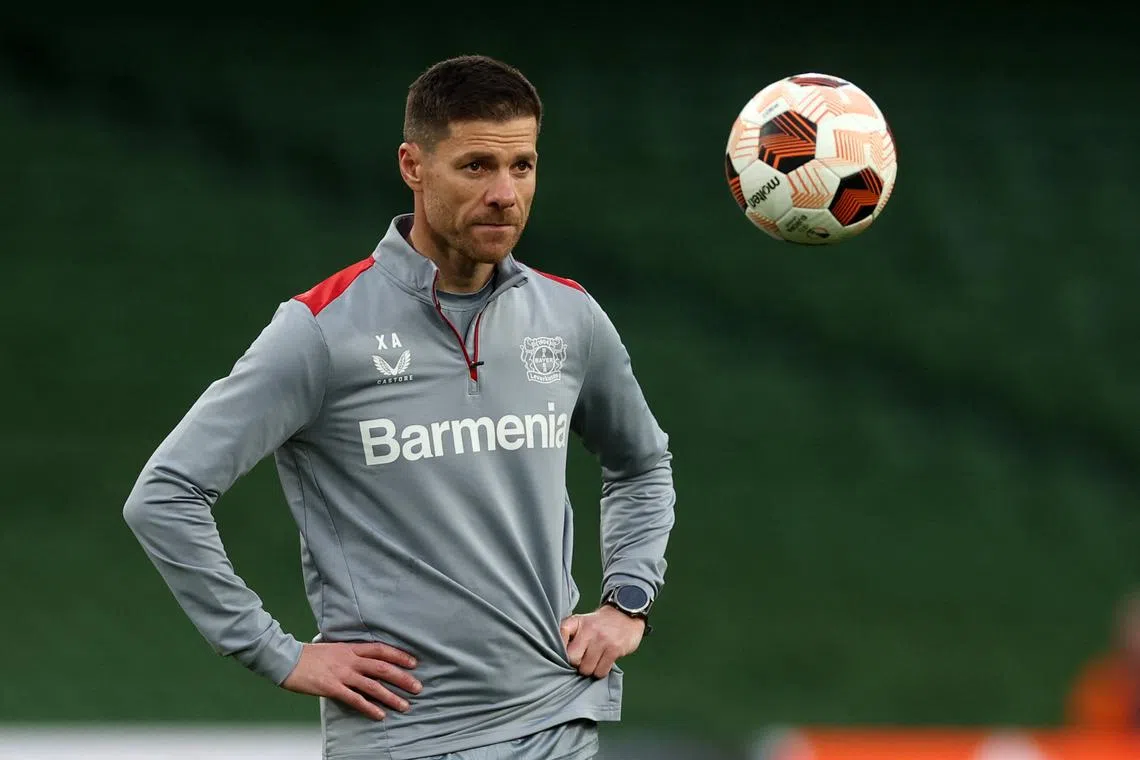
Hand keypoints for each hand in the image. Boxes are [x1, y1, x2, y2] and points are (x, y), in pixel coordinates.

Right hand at [281, 642, 421, 719]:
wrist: (287, 659)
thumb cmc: (309, 655)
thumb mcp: (334, 648)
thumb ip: (350, 653)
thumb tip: (364, 659)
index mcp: (351, 648)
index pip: (381, 650)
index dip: (399, 656)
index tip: (413, 663)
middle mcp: (350, 660)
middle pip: (383, 668)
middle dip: (403, 678)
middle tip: (418, 687)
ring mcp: (342, 674)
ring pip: (373, 686)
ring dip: (391, 696)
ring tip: (404, 705)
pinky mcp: (332, 687)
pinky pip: (355, 699)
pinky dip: (369, 707)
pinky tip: (380, 715)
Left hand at [559, 606, 644, 678]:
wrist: (625, 613)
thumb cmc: (600, 623)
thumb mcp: (582, 622)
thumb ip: (569, 635)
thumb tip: (558, 657)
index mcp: (577, 622)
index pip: (560, 635)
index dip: (560, 649)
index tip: (564, 653)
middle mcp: (589, 630)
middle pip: (573, 659)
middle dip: (576, 664)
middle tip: (582, 661)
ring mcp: (602, 640)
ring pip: (587, 669)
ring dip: (590, 670)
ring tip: (593, 662)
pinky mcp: (614, 649)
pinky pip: (601, 671)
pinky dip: (600, 672)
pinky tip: (602, 663)